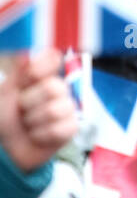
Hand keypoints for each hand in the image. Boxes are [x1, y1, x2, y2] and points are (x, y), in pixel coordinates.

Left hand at [0, 49, 76, 171]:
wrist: (6, 145)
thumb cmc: (6, 116)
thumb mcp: (6, 91)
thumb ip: (19, 72)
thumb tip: (28, 52)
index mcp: (43, 76)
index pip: (54, 60)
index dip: (40, 68)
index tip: (27, 79)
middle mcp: (58, 89)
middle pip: (54, 87)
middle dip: (30, 102)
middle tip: (22, 109)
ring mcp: (67, 109)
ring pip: (56, 110)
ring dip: (34, 121)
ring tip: (28, 124)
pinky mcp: (70, 129)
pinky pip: (60, 129)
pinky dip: (41, 135)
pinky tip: (37, 135)